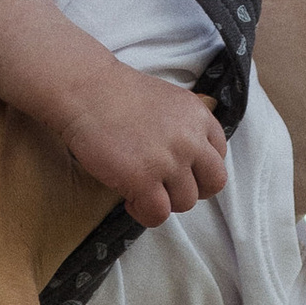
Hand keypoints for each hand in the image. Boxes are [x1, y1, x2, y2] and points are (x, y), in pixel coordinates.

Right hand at [58, 60, 231, 228]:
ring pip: (186, 202)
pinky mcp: (144, 180)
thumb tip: (188, 159)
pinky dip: (145, 213)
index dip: (200, 168)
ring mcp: (169, 162)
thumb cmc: (117, 94)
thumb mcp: (168, 101)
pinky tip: (130, 200)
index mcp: (198, 116)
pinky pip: (158, 214)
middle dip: (193, 189)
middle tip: (168, 187)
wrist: (86, 90)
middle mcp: (190, 140)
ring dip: (165, 201)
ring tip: (141, 190)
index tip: (182, 170)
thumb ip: (185, 127)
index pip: (219, 155)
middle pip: (213, 183)